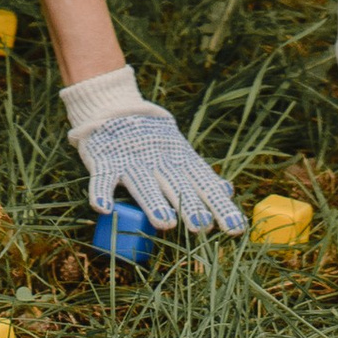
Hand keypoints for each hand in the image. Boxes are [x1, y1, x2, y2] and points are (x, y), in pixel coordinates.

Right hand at [69, 100, 245, 236]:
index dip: (219, 206)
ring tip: (166, 224)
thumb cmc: (153, 140)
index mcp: (180, 159)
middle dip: (190, 205)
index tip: (236, 229)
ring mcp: (131, 160)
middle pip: (177, 184)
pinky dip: (101, 192)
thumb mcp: (180, 154)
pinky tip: (104, 209)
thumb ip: (201, 175)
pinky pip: (103, 178)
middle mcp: (159, 159)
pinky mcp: (105, 161)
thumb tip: (228, 191)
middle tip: (203, 226)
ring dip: (154, 203)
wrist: (114, 108)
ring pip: (144, 183)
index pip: (204, 184)